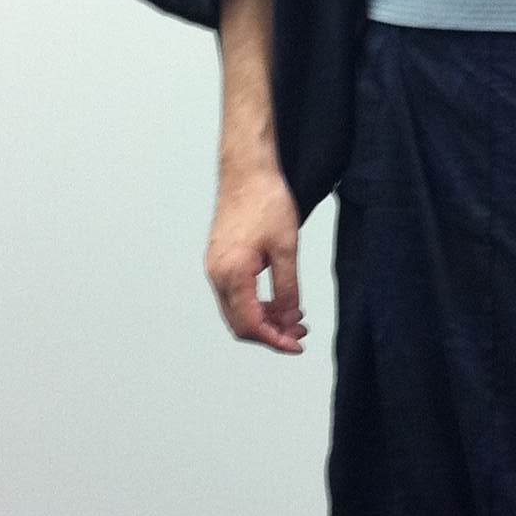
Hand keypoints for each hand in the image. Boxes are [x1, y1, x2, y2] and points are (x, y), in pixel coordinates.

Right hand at [205, 160, 307, 352]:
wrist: (246, 170)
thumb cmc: (266, 201)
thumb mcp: (286, 248)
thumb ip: (287, 289)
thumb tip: (289, 320)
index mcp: (231, 273)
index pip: (251, 324)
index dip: (275, 340)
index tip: (297, 345)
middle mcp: (216, 274)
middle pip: (240, 324)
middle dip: (271, 333)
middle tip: (300, 333)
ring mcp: (215, 267)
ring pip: (236, 310)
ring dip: (264, 319)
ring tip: (294, 318)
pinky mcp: (219, 260)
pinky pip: (234, 295)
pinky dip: (255, 304)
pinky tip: (278, 300)